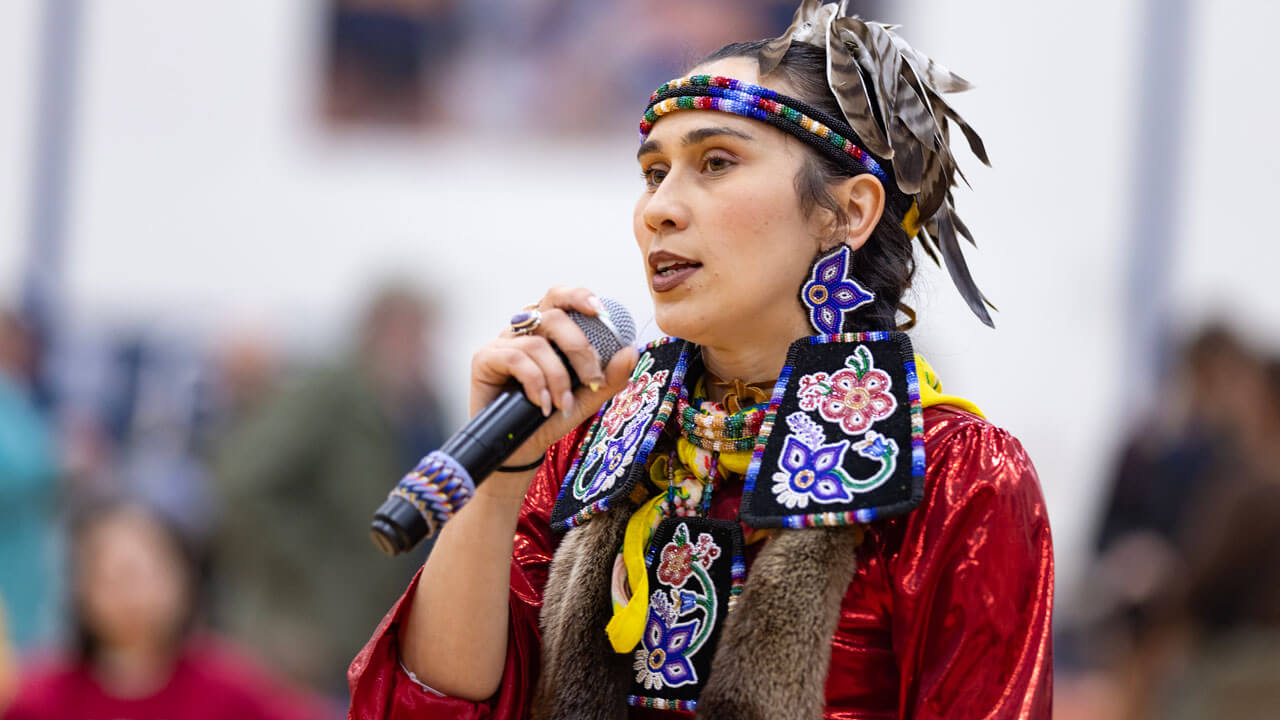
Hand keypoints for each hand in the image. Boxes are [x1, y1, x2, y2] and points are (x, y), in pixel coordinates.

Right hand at [469, 287, 637, 471]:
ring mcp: (502, 343)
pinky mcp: (484, 358)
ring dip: (557, 377)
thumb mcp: (586, 398)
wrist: (519, 449)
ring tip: (563, 405)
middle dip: (579, 348)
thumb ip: (609, 377)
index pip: (559, 300)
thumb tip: (630, 351)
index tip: (599, 310)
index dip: (578, 296)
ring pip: (537, 344)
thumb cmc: (550, 416)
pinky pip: (514, 358)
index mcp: (547, 332)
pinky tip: (542, 404)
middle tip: (592, 379)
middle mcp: (524, 332)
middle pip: (552, 316)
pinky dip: (535, 382)